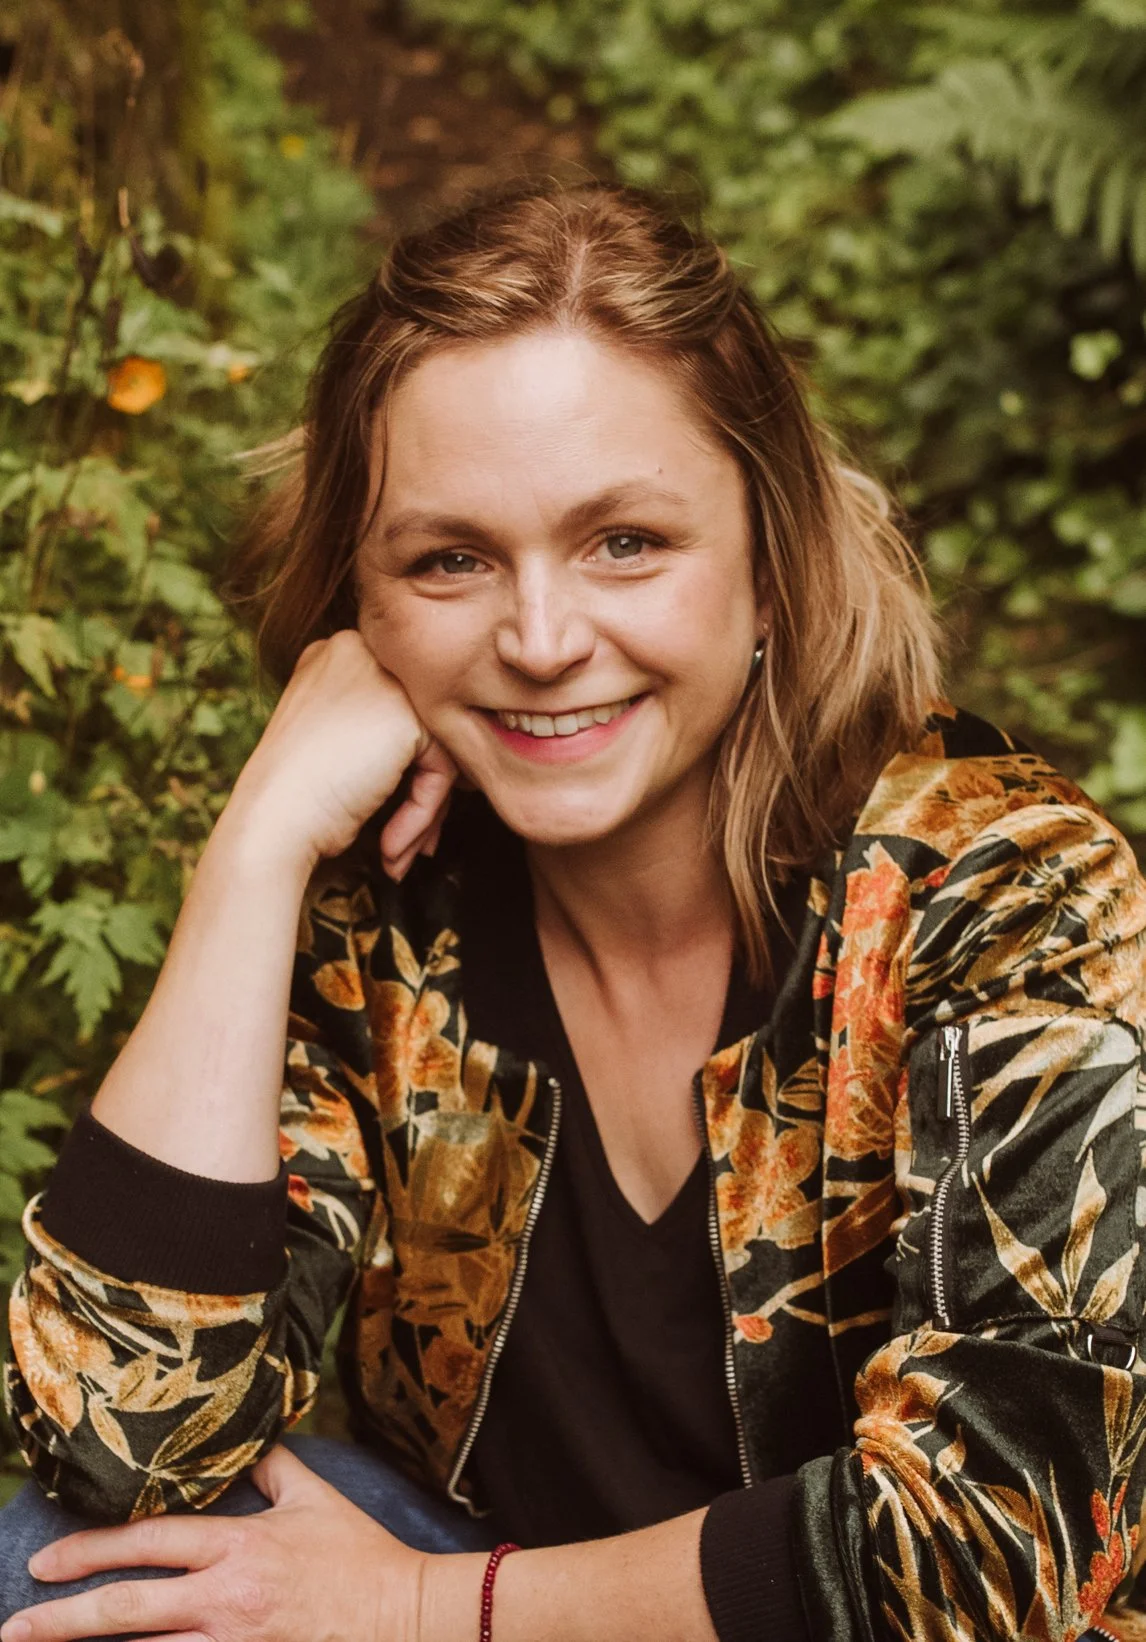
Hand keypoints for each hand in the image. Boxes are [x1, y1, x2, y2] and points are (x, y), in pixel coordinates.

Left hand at [1, 1445, 425, 1641]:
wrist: (405, 1615)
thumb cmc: (359, 1554)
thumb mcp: (315, 1496)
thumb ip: (269, 1467)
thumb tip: (240, 1442)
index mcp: (238, 1547)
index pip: (149, 1541)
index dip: (91, 1549)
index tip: (43, 1562)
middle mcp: (226, 1600)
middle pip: (128, 1610)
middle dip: (63, 1620)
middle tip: (15, 1626)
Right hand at [227, 629, 456, 879]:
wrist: (270, 824)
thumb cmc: (293, 800)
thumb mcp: (333, 745)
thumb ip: (378, 731)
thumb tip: (443, 758)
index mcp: (334, 655)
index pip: (395, 706)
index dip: (401, 765)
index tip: (394, 814)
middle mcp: (357, 652)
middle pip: (420, 724)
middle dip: (421, 791)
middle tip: (406, 841)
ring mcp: (381, 677)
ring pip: (436, 748)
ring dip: (423, 811)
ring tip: (397, 854)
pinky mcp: (405, 713)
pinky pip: (441, 770)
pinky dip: (422, 814)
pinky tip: (390, 847)